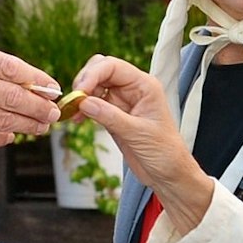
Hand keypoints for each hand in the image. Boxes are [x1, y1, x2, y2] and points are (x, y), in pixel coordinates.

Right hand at [0, 38, 58, 148]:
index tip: (52, 87)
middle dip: (39, 107)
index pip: (10, 67)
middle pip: (13, 96)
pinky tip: (12, 135)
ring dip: (28, 125)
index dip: (37, 79)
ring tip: (41, 126)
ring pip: (4, 120)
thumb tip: (23, 81)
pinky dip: (3, 137)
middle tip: (54, 112)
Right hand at [70, 56, 214, 229]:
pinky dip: (83, 108)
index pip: (113, 67)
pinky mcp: (114, 115)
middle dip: (85, 81)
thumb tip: (85, 102)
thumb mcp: (137, 134)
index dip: (93, 75)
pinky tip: (78, 118)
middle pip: (101, 70)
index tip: (80, 91)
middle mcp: (133, 89)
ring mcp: (123, 101)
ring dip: (81, 95)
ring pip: (95, 86)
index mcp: (145, 86)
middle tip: (74, 99)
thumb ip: (110, 116)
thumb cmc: (164, 153)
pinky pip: (93, 104)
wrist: (168, 174)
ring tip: (74, 111)